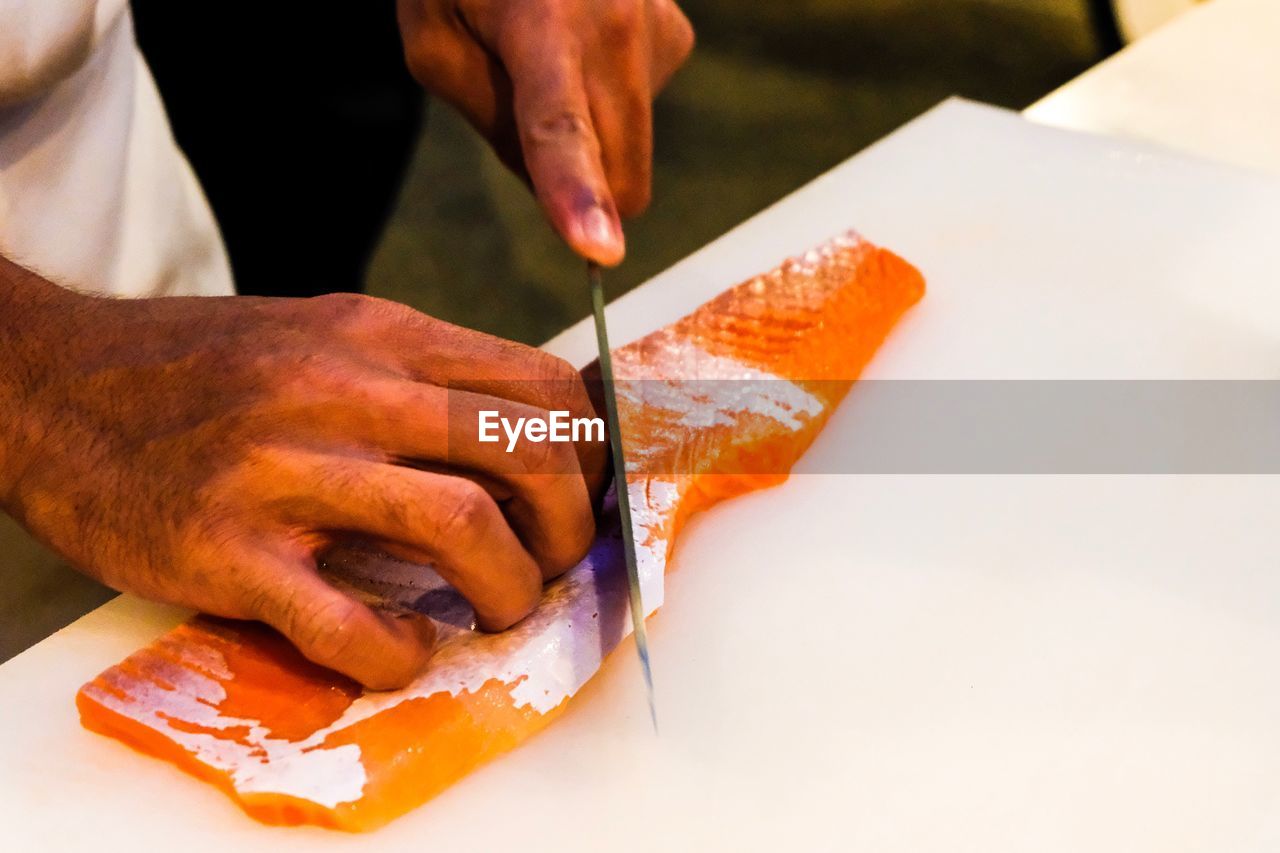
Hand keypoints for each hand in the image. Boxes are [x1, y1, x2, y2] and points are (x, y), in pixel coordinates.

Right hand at [0, 268, 605, 689]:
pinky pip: (348, 620)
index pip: (539, 383)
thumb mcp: (321, 334)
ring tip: (496, 611)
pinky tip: (402, 646)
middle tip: (552, 566)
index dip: (590, 453)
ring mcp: (283, 467)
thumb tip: (530, 430)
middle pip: (523, 451)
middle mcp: (343, 388)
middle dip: (568, 527)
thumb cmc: (200, 368)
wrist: (50, 384)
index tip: (582, 500)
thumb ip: (419, 376)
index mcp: (377, 334)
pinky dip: (400, 650)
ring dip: (507, 588)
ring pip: (458, 525)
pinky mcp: (225, 549)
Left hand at [397, 0, 694, 264]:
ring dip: (589, 135)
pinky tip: (580, 44)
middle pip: (620, 174)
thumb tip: (560, 187)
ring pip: (630, 150)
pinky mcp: (677, 35)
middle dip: (579, 186)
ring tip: (547, 56)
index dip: (576, 193)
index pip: (559, 128)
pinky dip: (605, 100)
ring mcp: (658, 28)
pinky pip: (642, 113)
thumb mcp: (434, 42)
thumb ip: (490, 123)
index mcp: (541, 24)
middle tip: (522, 116)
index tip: (600, 251)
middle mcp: (617, 23)